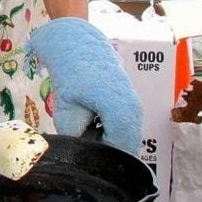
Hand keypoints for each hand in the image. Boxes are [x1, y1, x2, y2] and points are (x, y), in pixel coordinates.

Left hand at [24, 17, 142, 153]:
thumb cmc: (71, 74)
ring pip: (124, 137)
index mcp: (122, 113)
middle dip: (104, 151)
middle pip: (124, 146)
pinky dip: (109, 130)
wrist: (78, 43)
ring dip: (106, 140)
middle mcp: (134, 111)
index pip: (120, 152)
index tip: (84, 156)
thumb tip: (77, 154)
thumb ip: (74, 137)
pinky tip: (90, 122)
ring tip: (84, 132)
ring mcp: (135, 106)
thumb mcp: (66, 110)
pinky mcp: (130, 102)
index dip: (102, 158)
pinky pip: (124, 126)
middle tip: (82, 146)